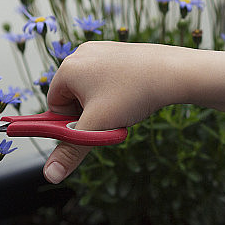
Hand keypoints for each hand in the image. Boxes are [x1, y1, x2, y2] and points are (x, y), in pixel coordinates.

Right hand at [43, 41, 224, 182]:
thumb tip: (51, 174)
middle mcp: (81, 54)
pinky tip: (134, 96)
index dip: (69, 123)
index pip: (53, 104)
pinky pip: (109, 78)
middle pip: (73, 96)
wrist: (173, 72)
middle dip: (88, 113)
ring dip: (104, 105)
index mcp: (68, 68)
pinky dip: (117, 92)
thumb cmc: (133, 94)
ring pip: (92, 89)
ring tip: (125, 107)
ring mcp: (102, 50)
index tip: (88, 130)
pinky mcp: (120, 51)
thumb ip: (71, 151)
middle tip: (109, 119)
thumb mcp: (97, 127)